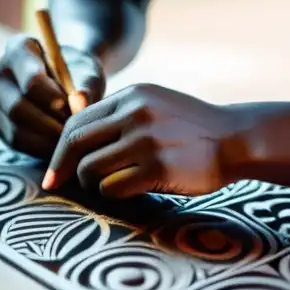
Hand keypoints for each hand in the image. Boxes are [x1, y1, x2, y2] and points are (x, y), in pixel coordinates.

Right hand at [0, 34, 105, 158]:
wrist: (65, 79)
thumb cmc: (76, 71)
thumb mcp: (87, 71)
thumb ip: (86, 84)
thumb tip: (82, 103)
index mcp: (17, 48)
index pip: (31, 80)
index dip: (53, 99)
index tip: (71, 109)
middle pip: (18, 108)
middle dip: (49, 124)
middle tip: (73, 131)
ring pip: (15, 128)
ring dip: (45, 138)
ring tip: (68, 138)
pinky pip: (14, 142)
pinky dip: (38, 147)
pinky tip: (57, 145)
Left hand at [42, 84, 245, 197]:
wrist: (235, 139)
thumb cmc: (191, 128)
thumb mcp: (156, 104)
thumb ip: (121, 114)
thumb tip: (75, 139)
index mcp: (132, 95)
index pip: (77, 121)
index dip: (59, 148)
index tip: (54, 170)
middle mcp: (136, 114)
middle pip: (75, 143)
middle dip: (61, 168)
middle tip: (54, 185)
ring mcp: (147, 140)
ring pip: (90, 169)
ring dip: (92, 184)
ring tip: (109, 186)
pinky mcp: (158, 168)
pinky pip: (113, 188)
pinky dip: (113, 195)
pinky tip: (128, 192)